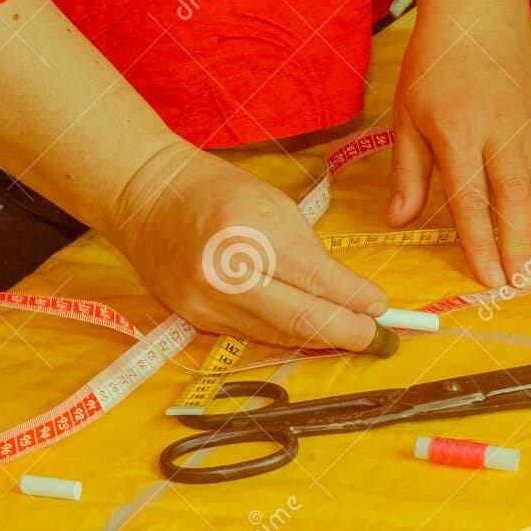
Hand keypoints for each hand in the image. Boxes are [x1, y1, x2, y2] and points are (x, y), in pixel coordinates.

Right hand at [110, 141, 387, 350]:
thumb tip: (357, 297)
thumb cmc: (218, 190)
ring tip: (356, 338)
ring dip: (323, 340)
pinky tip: (314, 335)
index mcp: (248, 233)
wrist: (145, 195)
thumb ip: (313, 255)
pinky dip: (290, 337)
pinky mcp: (195, 318)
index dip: (355, 300)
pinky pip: (255, 335)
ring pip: (280, 335)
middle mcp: (224, 273)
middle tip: (380, 339)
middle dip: (348, 333)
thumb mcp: (275, 206)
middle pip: (300, 320)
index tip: (384, 309)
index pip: (316, 280)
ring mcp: (206, 301)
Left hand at [388, 7, 530, 288]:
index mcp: (457, 131)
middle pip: (514, 199)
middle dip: (521, 246)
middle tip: (525, 285)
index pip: (470, 198)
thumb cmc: (436, 65)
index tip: (489, 278)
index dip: (480, 242)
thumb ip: (408, 172)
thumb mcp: (407, 114)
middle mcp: (499, 132)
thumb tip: (398, 221)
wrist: (480, 15)